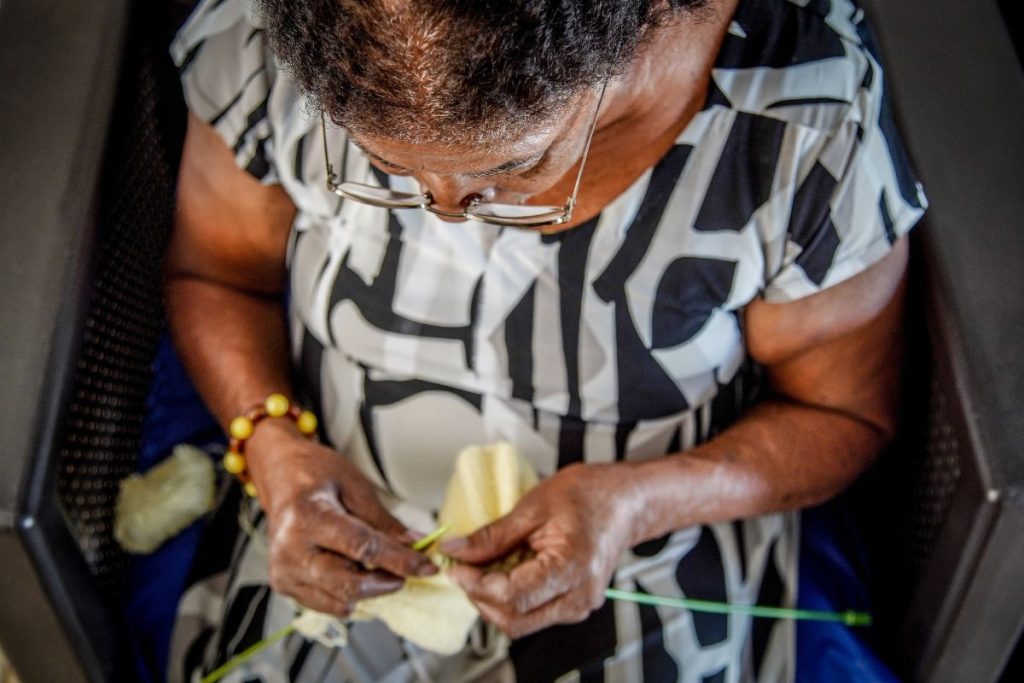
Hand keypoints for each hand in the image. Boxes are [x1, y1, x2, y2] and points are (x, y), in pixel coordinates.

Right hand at [246, 420, 437, 617]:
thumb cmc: (316, 475)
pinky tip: (357, 572)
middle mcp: (290, 549)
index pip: (362, 548)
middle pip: (349, 583)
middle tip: (407, 570)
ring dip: (370, 589)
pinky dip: (349, 594)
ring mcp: (284, 571)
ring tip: (380, 567)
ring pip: (340, 600)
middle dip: (386, 581)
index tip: (427, 566)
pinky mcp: (284, 585)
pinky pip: (327, 604)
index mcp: (307, 516)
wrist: (282, 478)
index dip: (400, 560)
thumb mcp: (356, 485)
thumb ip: (384, 522)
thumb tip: (416, 545)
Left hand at [441, 462, 642, 637]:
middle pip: (513, 619)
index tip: (456, 565)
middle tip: (464, 566)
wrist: (626, 500)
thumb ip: (492, 536)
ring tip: (485, 566)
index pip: (511, 596)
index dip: (476, 584)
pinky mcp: (574, 605)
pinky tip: (506, 571)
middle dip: (480, 595)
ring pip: (520, 622)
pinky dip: (510, 598)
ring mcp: (578, 605)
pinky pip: (533, 613)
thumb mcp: (534, 506)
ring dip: (493, 599)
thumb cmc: (589, 495)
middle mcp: (578, 597)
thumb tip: (456, 551)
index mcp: (572, 568)